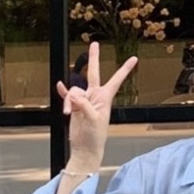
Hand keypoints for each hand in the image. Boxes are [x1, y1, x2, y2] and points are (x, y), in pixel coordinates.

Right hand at [57, 41, 137, 171]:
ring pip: (74, 90)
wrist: (84, 149)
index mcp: (104, 99)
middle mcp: (95, 97)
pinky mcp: (73, 107)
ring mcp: (84, 101)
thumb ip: (84, 106)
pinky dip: (63, 92)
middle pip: (93, 73)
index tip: (134, 58)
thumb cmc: (94, 138)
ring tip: (66, 112)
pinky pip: (67, 95)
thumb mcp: (93, 120)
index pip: (116, 80)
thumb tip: (74, 97)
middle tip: (94, 44)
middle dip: (93, 58)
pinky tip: (59, 86)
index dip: (125, 69)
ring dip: (68, 99)